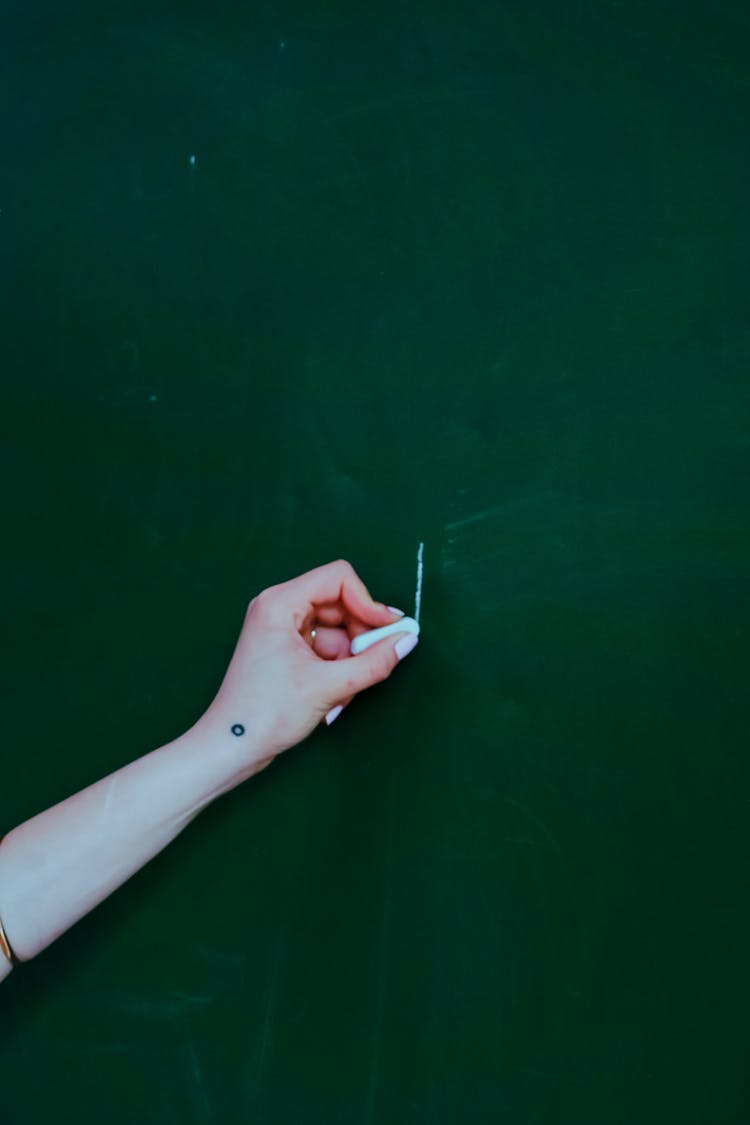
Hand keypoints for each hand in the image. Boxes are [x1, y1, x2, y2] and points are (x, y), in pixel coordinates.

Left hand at [198, 559, 417, 772]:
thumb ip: (374, 661)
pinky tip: (334, 694)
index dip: (368, 602)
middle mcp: (278, 608)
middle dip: (360, 635)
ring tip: (342, 690)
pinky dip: (338, 667)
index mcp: (279, 603)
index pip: (339, 578)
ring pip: (337, 628)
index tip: (388, 631)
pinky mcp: (286, 649)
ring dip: (349, 657)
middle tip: (373, 663)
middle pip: (340, 603)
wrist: (232, 747)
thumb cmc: (264, 713)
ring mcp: (281, 629)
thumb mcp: (328, 686)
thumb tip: (407, 639)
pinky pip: (326, 646)